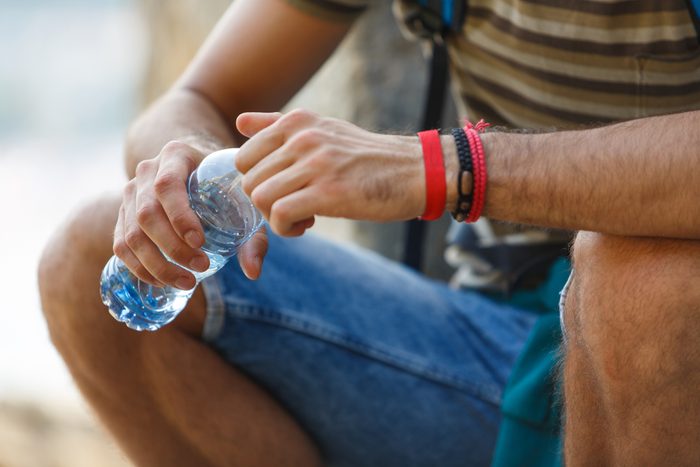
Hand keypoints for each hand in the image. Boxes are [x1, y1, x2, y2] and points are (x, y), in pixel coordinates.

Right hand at [113, 141, 268, 288]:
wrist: (198, 167)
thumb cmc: (225, 184)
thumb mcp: (243, 200)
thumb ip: (253, 235)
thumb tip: (253, 272)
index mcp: (176, 155)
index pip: (167, 186)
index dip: (180, 216)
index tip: (201, 242)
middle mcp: (147, 170)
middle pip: (147, 213)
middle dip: (172, 247)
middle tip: (201, 268)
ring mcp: (131, 192)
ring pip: (132, 233)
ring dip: (156, 264)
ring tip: (186, 282)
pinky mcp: (123, 214)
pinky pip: (121, 244)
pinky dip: (139, 267)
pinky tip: (162, 282)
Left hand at [235, 109, 426, 235]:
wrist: (414, 171)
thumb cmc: (366, 156)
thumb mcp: (323, 128)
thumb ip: (277, 125)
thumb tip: (239, 121)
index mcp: (296, 122)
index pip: (243, 157)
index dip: (257, 182)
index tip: (281, 190)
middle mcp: (302, 138)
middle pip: (249, 181)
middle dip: (264, 203)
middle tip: (292, 207)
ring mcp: (315, 164)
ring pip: (261, 198)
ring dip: (275, 218)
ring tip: (301, 217)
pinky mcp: (329, 192)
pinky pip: (281, 215)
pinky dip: (287, 228)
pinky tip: (307, 225)